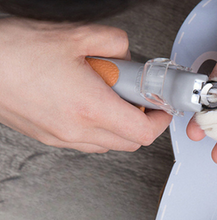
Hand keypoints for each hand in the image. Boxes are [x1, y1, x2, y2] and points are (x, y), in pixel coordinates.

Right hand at [0, 18, 171, 151]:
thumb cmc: (14, 51)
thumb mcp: (74, 34)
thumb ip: (112, 43)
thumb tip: (125, 54)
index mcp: (90, 107)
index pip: (142, 131)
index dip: (159, 121)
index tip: (160, 108)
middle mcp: (77, 130)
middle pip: (130, 142)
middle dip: (142, 123)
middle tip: (136, 99)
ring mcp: (63, 138)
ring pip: (109, 145)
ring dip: (119, 127)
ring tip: (109, 99)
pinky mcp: (50, 139)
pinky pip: (87, 144)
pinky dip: (98, 130)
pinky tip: (88, 106)